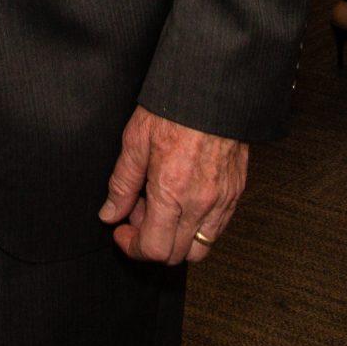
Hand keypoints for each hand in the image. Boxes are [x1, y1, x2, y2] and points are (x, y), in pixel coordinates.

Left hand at [98, 106, 247, 264]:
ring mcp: (222, 200)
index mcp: (172, 193)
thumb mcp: (135, 142)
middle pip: (176, 255)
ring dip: (177, 238)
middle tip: (139, 214)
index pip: (154, 249)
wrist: (212, 89)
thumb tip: (110, 213)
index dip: (132, 247)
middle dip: (152, 243)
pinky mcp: (236, 192)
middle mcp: (201, 203)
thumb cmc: (174, 108)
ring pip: (200, 247)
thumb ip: (122, 184)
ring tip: (163, 206)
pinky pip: (217, 228)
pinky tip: (183, 199)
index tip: (121, 232)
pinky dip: (197, 225)